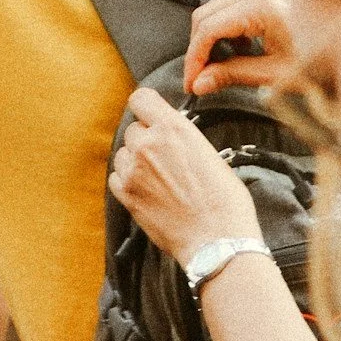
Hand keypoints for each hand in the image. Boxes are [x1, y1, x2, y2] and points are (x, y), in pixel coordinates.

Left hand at [108, 85, 260, 265]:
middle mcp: (149, 144)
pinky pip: (116, 178)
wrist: (217, 241)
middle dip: (145, 139)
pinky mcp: (127, 197)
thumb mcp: (209, 153)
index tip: (152, 117)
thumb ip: (183, 138)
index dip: (146, 108)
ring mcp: (134, 171)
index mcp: (173, 127)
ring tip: (155, 178)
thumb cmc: (224, 201)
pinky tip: (144, 190)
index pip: (141, 99)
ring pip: (123, 153)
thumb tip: (172, 137)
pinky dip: (126, 181)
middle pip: (133, 129)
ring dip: (134, 161)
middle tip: (162, 157)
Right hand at [184, 0, 292, 95]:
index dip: (194, 58)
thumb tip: (200, 83)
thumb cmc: (324, 60)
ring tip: (218, 70)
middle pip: (206, 14)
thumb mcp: (274, 73)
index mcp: (260, 3)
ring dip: (211, 40)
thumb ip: (233, 75)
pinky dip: (226, 31)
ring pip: (215, 10)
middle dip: (198, 49)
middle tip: (199, 81)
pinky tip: (238, 53)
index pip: (208, 28)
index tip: (191, 84)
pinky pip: (232, 7)